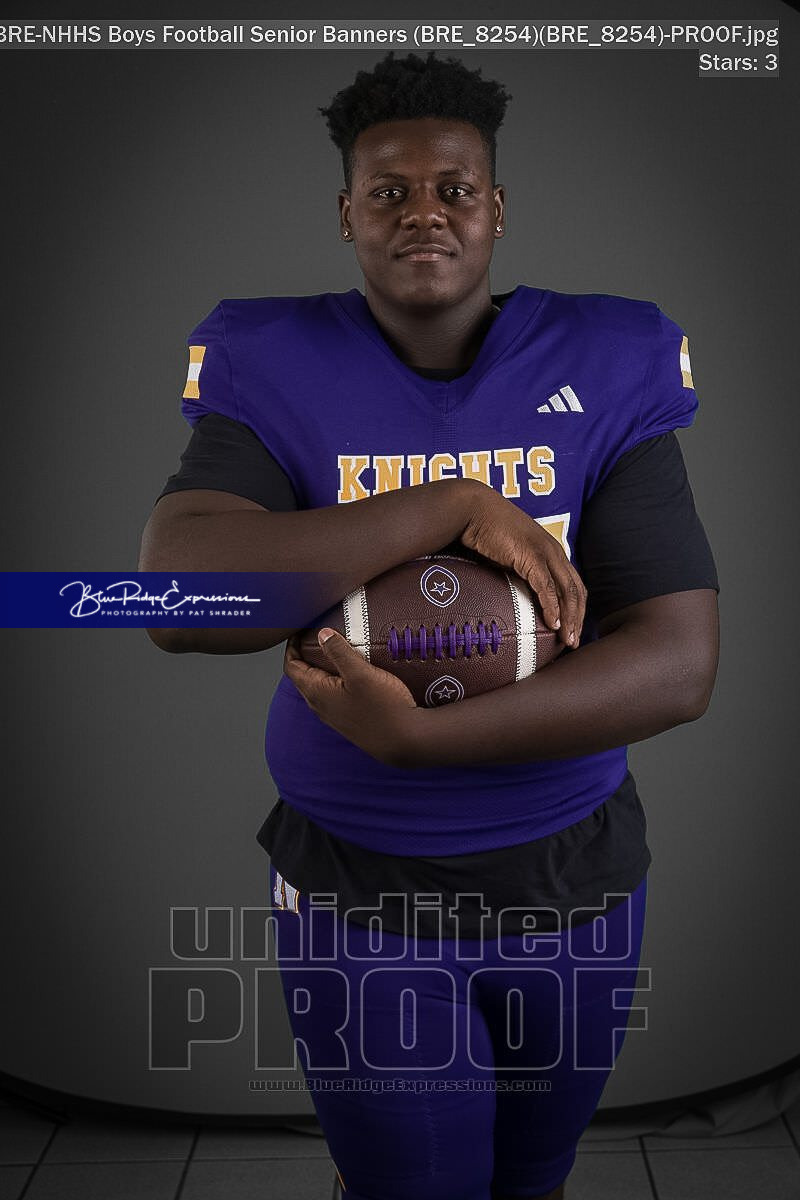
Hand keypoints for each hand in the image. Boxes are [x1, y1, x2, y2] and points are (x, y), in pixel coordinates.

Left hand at [283, 629, 421, 766]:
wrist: (406, 741)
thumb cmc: (384, 707)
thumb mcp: (361, 673)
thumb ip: (339, 652)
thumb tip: (322, 634)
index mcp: (316, 692)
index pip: (291, 666)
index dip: (292, 646)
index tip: (300, 631)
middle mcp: (320, 706)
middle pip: (303, 676)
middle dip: (305, 656)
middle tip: (315, 637)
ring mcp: (334, 715)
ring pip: (319, 686)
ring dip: (321, 668)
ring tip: (334, 651)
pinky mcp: (348, 719)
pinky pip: (333, 695)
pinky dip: (335, 679)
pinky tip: (352, 674)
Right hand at [459, 481, 586, 647]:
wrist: (473, 510)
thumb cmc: (485, 533)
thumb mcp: (508, 556)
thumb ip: (517, 574)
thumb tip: (513, 598)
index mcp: (551, 551)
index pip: (573, 584)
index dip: (576, 608)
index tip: (571, 629)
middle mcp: (554, 551)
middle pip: (576, 590)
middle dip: (578, 618)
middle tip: (574, 642)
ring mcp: (545, 552)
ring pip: (567, 591)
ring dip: (570, 618)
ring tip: (567, 639)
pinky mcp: (531, 556)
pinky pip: (547, 587)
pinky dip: (553, 607)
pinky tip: (554, 624)